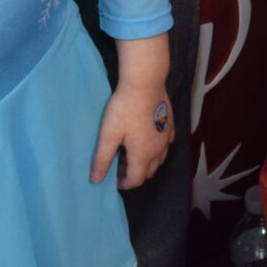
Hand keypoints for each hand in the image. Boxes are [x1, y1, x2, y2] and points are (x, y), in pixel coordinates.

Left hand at [92, 41, 172, 188]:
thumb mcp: (108, 134)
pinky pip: (166, 144)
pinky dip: (156, 148)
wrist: (145, 82)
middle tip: (119, 163)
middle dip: (134, 173)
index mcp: (143, 155)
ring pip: (159, 159)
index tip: (112, 179)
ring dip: (145, 162)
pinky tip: (146, 138)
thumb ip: (102, 159)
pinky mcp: (170, 123)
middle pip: (148, 172)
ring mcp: (167, 136)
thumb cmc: (125, 108)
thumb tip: (96, 180)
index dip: (123, 184)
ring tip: (130, 151)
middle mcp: (159, 150)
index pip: (135, 180)